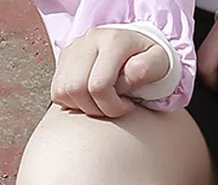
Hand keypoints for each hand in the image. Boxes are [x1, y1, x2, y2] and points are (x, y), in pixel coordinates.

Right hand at [51, 27, 170, 118]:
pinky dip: (73, 102)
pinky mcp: (64, 59)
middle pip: (76, 89)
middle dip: (97, 110)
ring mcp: (73, 49)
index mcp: (112, 41)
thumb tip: (125, 81)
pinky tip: (91, 99)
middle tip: (114, 108)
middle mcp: (88, 41)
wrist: (136, 46)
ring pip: (63, 91)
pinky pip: (57, 91)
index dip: (113, 106)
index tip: (128, 106)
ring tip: (103, 103)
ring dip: (84, 107)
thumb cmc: (149, 58)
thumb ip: (145, 70)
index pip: (99, 86)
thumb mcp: (160, 62)